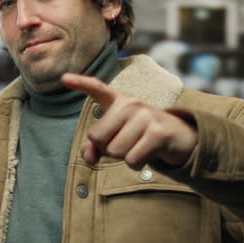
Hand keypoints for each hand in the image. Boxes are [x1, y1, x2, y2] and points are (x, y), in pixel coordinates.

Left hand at [61, 73, 197, 168]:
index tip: (64, 78)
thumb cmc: (141, 136)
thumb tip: (88, 157)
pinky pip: (131, 159)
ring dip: (124, 157)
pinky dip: (136, 164)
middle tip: (126, 143)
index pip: (97, 88)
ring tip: (138, 147)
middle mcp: (130, 103)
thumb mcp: (116, 138)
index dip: (80, 83)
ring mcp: (145, 116)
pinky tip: (147, 154)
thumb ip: (96, 146)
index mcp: (118, 101)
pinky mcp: (157, 132)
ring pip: (115, 151)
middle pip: (97, 137)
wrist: (179, 138)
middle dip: (107, 148)